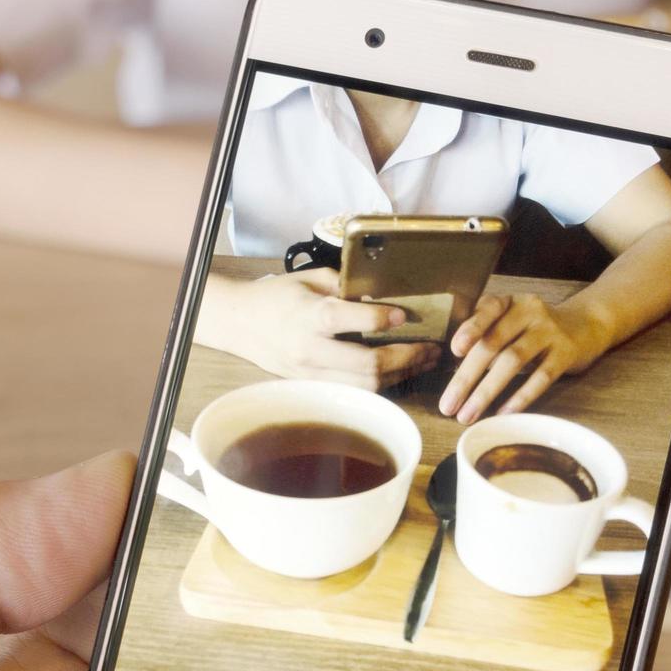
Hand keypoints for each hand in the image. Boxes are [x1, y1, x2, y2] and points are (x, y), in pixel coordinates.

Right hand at [226, 268, 439, 389]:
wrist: (239, 324)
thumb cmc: (276, 296)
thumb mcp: (309, 279)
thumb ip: (345, 284)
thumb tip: (382, 292)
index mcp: (309, 315)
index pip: (348, 319)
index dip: (381, 318)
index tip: (405, 314)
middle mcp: (310, 349)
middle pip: (366, 364)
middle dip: (406, 357)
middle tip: (430, 348)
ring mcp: (312, 373)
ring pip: (365, 385)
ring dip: (401, 375)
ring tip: (424, 361)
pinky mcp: (314, 386)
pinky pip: (356, 391)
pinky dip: (384, 383)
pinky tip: (402, 371)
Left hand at [439, 293, 605, 423]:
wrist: (586, 324)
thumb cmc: (534, 328)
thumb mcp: (511, 321)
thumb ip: (486, 335)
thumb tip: (456, 370)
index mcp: (509, 303)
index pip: (487, 311)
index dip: (471, 329)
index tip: (454, 350)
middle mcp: (529, 312)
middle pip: (493, 343)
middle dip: (467, 377)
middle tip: (448, 405)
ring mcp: (549, 332)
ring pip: (513, 361)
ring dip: (487, 391)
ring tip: (468, 415)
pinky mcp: (566, 353)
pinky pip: (541, 377)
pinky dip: (520, 397)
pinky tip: (503, 413)